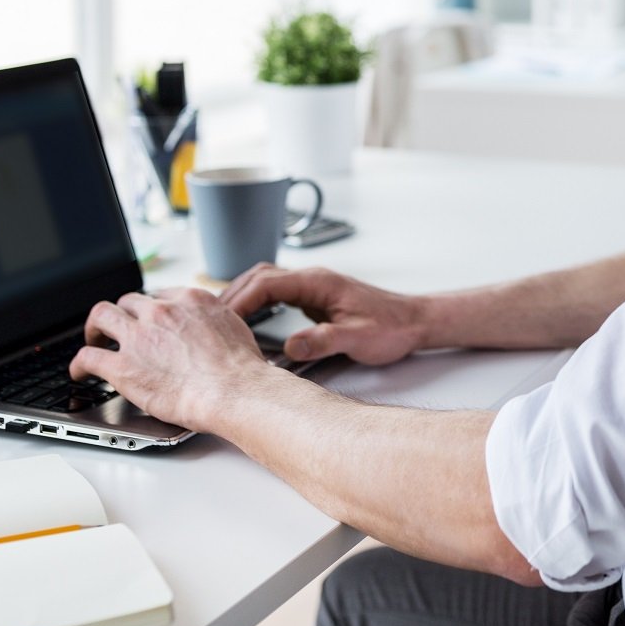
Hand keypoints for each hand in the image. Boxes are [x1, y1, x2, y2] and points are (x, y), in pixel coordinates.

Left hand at [69, 288, 275, 431]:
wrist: (233, 390)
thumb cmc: (239, 367)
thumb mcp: (233, 326)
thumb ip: (212, 322)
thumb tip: (211, 331)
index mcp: (188, 300)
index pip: (157, 295)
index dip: (149, 309)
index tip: (147, 320)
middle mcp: (160, 312)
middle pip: (127, 301)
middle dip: (122, 314)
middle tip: (119, 329)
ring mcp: (138, 337)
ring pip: (101, 317)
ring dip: (94, 329)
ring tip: (93, 340)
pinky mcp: (122, 366)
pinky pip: (88, 357)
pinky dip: (79, 364)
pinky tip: (80, 372)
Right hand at [219, 264, 430, 365]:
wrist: (415, 322)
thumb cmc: (392, 327)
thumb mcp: (358, 338)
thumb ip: (324, 341)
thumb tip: (289, 348)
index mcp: (318, 282)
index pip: (266, 283)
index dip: (239, 301)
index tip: (219, 321)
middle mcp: (312, 279)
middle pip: (259, 277)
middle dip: (231, 297)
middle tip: (209, 322)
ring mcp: (313, 287)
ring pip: (265, 283)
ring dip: (242, 298)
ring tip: (220, 323)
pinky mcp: (314, 298)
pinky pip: (276, 294)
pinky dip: (256, 303)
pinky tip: (247, 322)